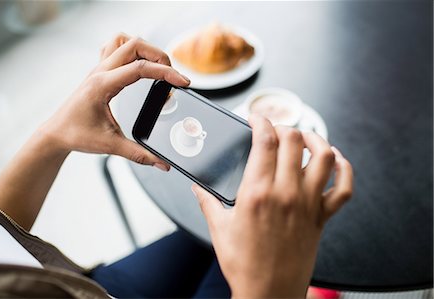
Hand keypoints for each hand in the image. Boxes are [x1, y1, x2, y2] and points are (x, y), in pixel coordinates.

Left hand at [41, 33, 189, 169]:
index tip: (183, 81)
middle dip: (159, 56)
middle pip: (135, 45)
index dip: (166, 73)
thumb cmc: (76, 135)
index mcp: (102, 85)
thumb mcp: (110, 145)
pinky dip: (131, 49)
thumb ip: (139, 155)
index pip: (140, 68)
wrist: (55, 134)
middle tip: (172, 74)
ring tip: (158, 66)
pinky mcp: (99, 71)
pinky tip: (139, 64)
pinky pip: (115, 47)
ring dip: (144, 48)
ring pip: (124, 40)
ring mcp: (98, 68)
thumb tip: (161, 163)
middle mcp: (100, 71)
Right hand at [192, 115, 352, 297]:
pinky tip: (335, 160)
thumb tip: (197, 187)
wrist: (269, 293)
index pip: (264, 141)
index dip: (261, 121)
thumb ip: (207, 202)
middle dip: (284, 126)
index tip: (256, 118)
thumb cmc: (244, 265)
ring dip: (315, 139)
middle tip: (275, 129)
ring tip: (304, 137)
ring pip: (323, 156)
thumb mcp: (219, 229)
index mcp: (257, 193)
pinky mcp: (321, 217)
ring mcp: (307, 204)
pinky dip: (344, 168)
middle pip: (294, 141)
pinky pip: (344, 188)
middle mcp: (286, 193)